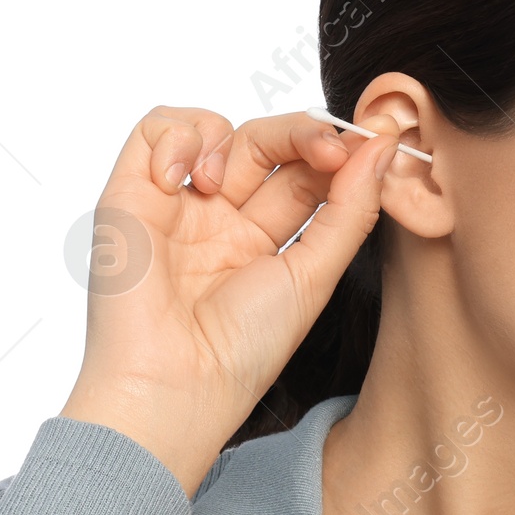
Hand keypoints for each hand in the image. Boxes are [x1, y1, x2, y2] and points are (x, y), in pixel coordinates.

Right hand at [60, 105, 398, 495]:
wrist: (176, 384)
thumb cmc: (244, 350)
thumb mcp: (314, 277)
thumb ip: (349, 210)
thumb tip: (383, 146)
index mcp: (263, 243)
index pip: (304, 174)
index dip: (335, 154)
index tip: (368, 149)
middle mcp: (220, 221)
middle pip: (265, 144)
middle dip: (300, 135)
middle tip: (328, 149)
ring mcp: (176, 207)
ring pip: (212, 130)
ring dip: (236, 137)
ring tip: (226, 183)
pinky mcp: (130, 196)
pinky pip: (152, 131)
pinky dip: (177, 136)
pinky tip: (188, 177)